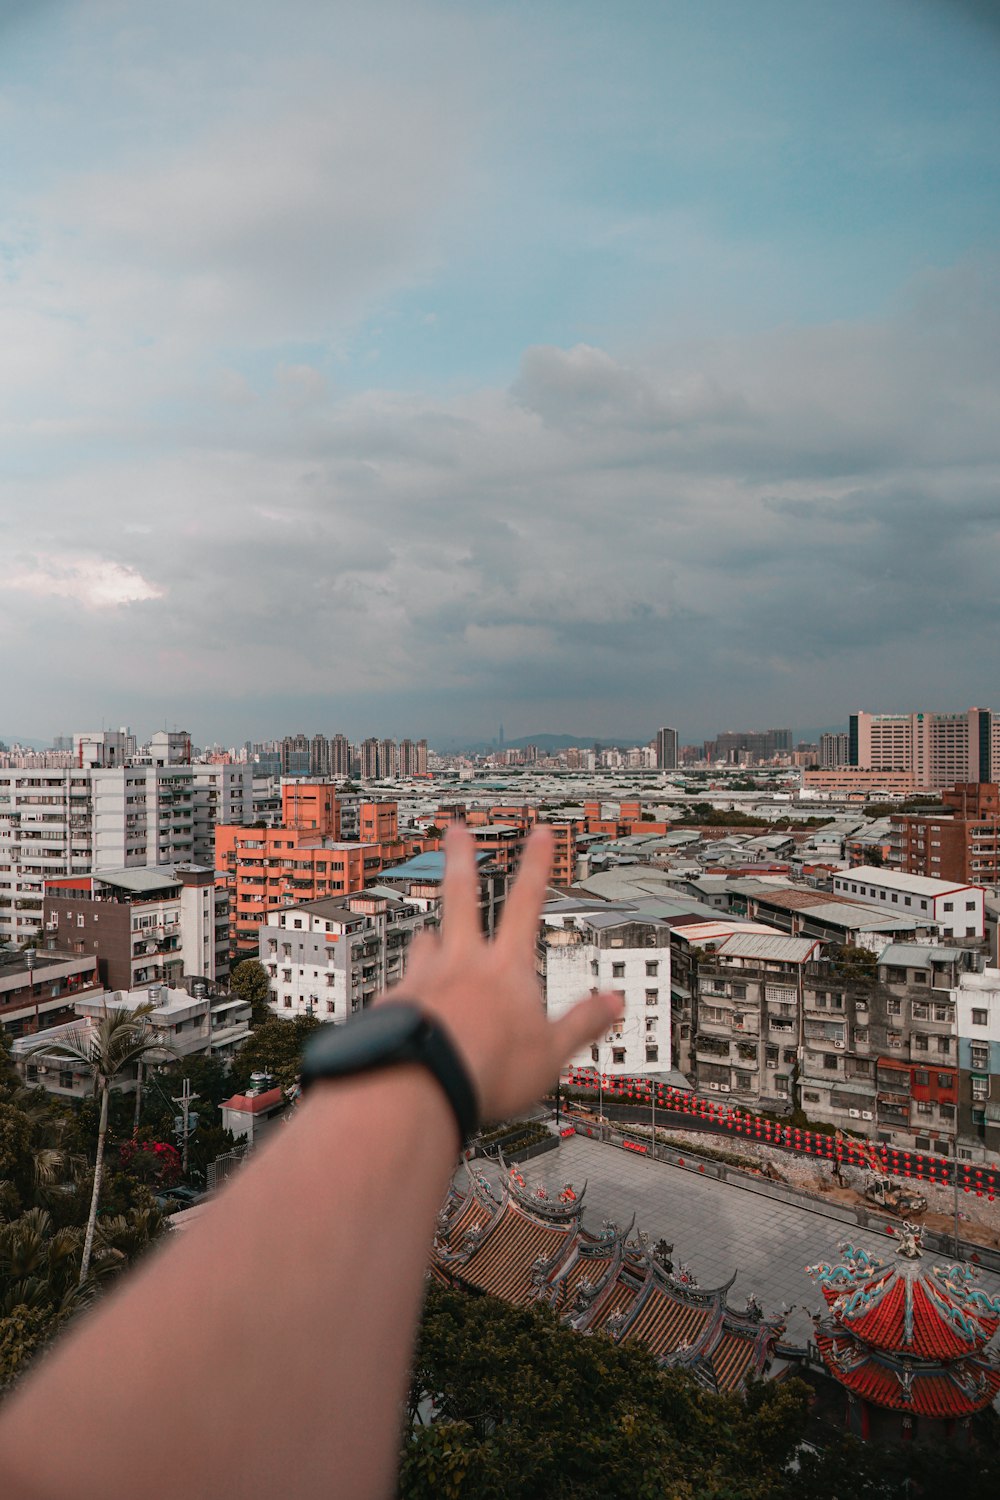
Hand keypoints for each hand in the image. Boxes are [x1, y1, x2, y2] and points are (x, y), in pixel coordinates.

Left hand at [389, 823, 619, 1123]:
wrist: (420, 1085)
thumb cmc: (487, 1070)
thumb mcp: (551, 1052)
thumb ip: (582, 1023)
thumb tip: (615, 1003)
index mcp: (506, 968)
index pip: (526, 903)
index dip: (536, 865)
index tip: (539, 833)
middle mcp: (462, 962)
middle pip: (462, 896)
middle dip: (462, 858)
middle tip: (457, 830)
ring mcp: (423, 978)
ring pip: (426, 941)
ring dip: (431, 937)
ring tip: (428, 937)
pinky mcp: (392, 1003)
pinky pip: (400, 988)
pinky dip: (406, 993)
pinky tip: (405, 1010)